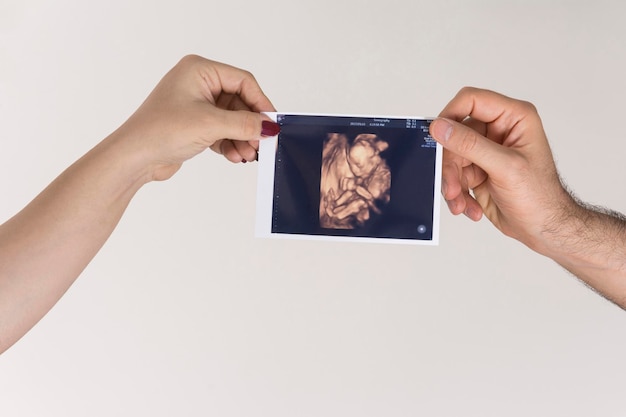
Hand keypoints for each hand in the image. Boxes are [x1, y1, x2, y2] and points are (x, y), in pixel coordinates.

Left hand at [115, 55, 278, 180]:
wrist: (134, 158)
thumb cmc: (159, 131)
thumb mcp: (209, 125)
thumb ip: (244, 124)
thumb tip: (269, 126)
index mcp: (199, 70)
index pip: (243, 81)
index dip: (260, 102)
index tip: (271, 123)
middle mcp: (197, 83)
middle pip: (239, 102)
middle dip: (250, 126)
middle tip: (261, 143)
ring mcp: (196, 104)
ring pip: (232, 119)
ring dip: (242, 138)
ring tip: (247, 155)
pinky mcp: (194, 124)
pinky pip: (222, 130)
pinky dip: (230, 143)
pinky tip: (234, 156)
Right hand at [429, 87, 575, 252]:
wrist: (542, 228)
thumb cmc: (540, 196)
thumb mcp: (504, 167)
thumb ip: (470, 145)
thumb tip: (440, 127)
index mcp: (513, 118)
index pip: (471, 100)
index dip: (450, 115)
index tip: (438, 136)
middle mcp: (498, 130)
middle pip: (455, 134)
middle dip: (451, 164)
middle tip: (452, 186)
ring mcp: (486, 151)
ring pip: (451, 157)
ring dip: (452, 182)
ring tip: (460, 201)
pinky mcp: (477, 170)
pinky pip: (454, 175)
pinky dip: (457, 193)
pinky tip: (468, 206)